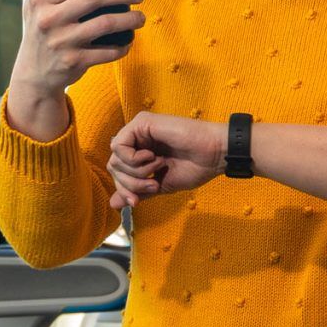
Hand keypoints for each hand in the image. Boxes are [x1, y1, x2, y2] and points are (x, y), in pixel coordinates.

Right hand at [10, 0, 142, 104]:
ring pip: (105, 24)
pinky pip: (107, 51)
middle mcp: (49, 20)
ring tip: (140, 17)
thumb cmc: (39, 30)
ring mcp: (61, 42)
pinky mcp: (74, 62)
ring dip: (129, 20)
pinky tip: (128, 40)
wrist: (33, 75)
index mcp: (40, 0)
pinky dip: (122, 46)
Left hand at [107, 111, 228, 209]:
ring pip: (115, 157)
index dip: (124, 190)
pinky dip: (133, 159)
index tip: (137, 202)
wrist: (213, 155)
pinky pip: (119, 145)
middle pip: (114, 166)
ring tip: (158, 168)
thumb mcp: (160, 185)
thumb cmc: (194, 167)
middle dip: (130, 183)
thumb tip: (113, 204)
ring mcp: (139, 129)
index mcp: (141, 152)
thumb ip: (137, 191)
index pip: (118, 173)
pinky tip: (153, 157)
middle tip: (153, 184)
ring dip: (136, 171)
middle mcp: (137, 139)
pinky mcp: (142, 122)